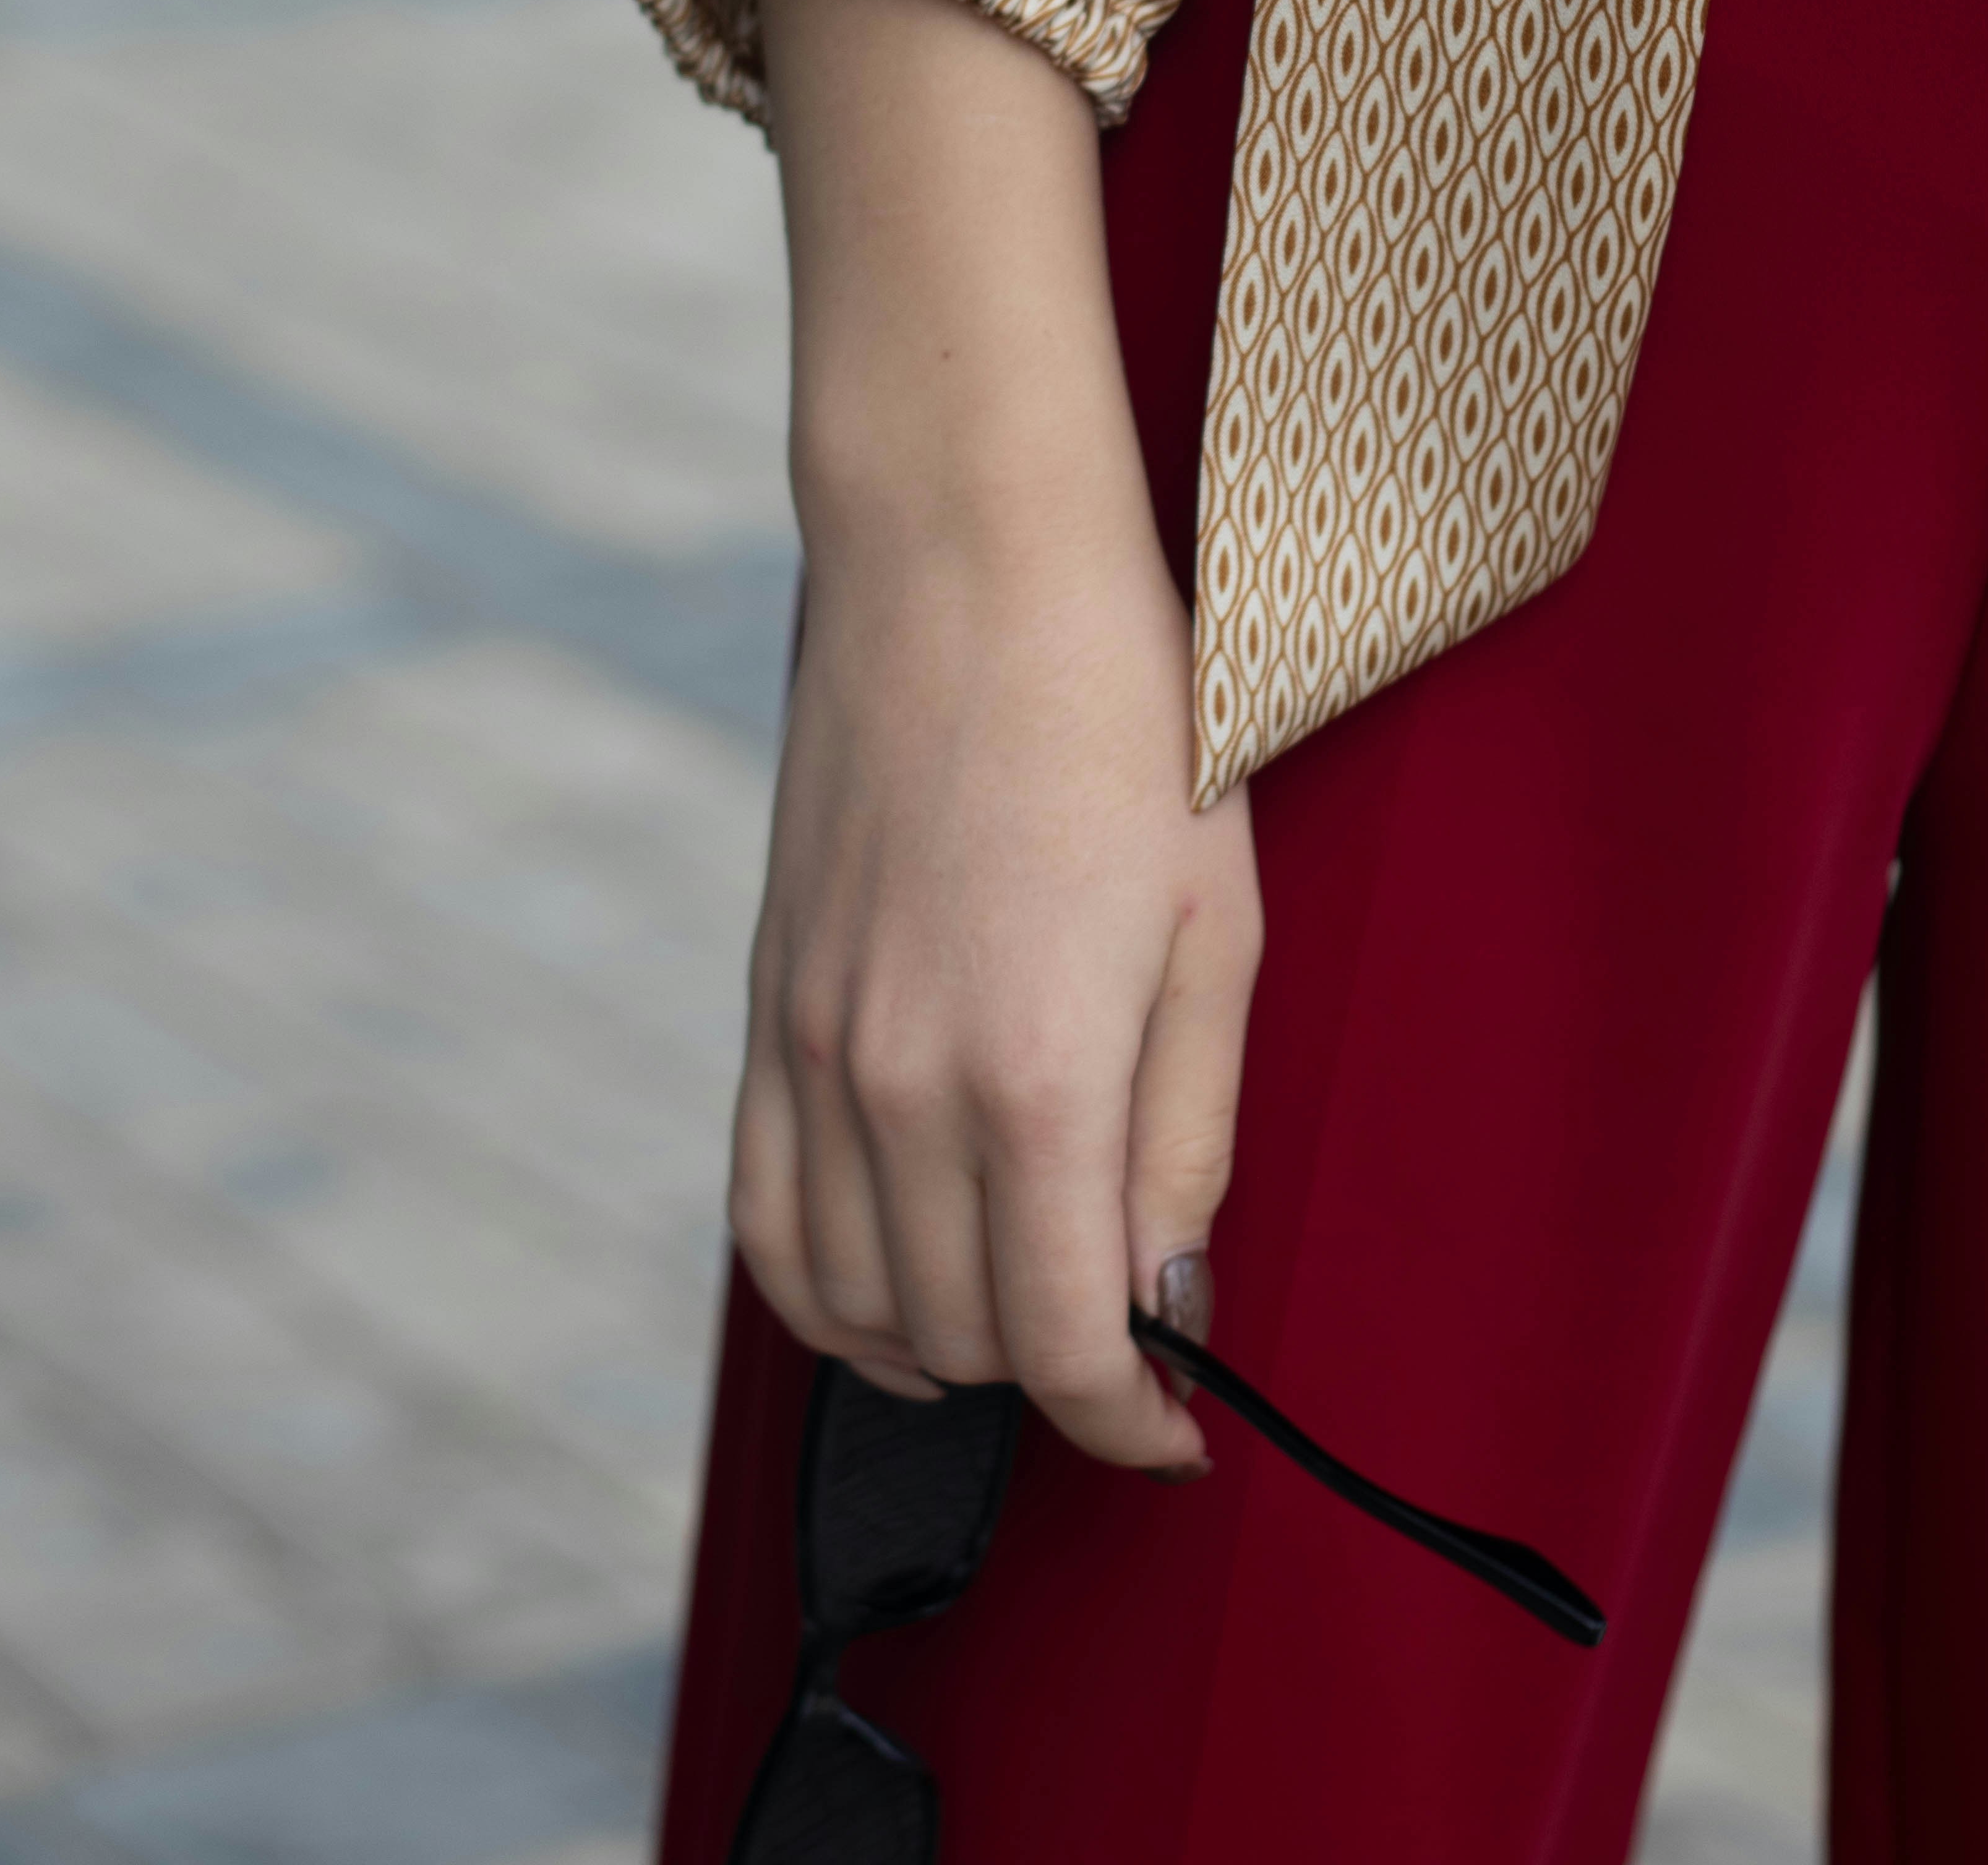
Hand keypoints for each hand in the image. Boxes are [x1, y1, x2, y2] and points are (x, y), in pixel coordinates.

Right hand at [727, 0, 1262, 1474]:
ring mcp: (813, 1046)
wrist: (966, 557)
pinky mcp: (767, 1005)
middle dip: (1059, 1377)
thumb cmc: (1132, 713)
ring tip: (1028, 1323)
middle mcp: (899, 1084)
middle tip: (1136, 1345)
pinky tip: (899, 1285)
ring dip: (945, 1350)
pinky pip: (767, 1218)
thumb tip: (1169, 1298)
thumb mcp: (1220, 924)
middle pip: (964, 1335)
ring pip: (853, 1303)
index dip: (1137, 1421)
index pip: (1067, 1343)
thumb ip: (1189, 1133)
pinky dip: (830, 1293)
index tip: (1185, 1430)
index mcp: (1033, 1074)